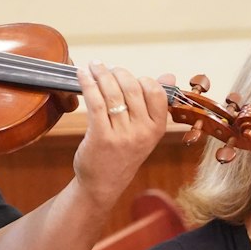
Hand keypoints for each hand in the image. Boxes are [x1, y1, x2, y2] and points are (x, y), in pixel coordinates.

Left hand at [72, 63, 173, 205]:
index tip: (125, 76)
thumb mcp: (145, 132)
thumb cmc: (123, 154)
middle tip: (105, 67)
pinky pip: (95, 102)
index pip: (155, 92)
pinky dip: (87, 84)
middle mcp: (142, 131)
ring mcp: (122, 135)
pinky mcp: (100, 136)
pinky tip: (82, 74)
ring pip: (112, 93)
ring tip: (94, 65)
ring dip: (100, 74)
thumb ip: (155, 104)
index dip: (140, 79)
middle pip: (131, 88)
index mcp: (157, 128)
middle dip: (116, 72)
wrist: (103, 184)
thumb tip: (169, 75)